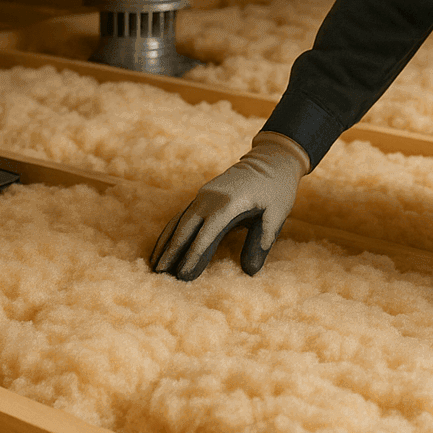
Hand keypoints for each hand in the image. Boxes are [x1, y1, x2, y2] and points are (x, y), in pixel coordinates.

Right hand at [149, 131, 308, 280]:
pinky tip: (163, 246)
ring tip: (154, 265)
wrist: (271, 158)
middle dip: (171, 251)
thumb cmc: (277, 188)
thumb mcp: (277, 213)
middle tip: (160, 275)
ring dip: (165, 242)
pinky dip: (171, 231)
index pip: (206, 233)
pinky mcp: (203, 195)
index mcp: (229, 203)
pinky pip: (182, 215)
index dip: (193, 254)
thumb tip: (250, 271)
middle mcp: (210, 198)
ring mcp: (204, 195)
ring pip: (179, 221)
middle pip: (185, 227)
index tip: (182, 274)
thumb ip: (262, 240)